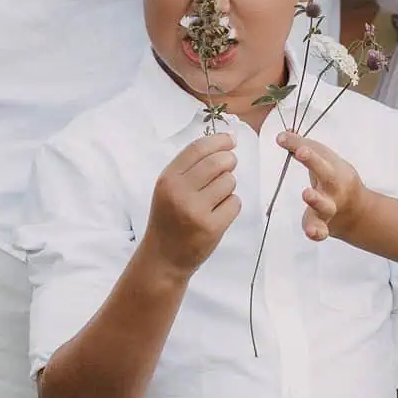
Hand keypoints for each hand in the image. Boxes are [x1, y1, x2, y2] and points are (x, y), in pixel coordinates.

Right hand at [144, 135, 240, 278]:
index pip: (198, 149)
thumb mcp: (168, 189)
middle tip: (229, 166)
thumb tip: (225, 144)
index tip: (230, 139)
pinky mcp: (211, 227)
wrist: (163, 258)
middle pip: (217, 162)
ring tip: (215, 198)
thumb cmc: (169, 219)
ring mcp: (196, 210)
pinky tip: (218, 213)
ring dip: (228, 186)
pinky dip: (231, 205)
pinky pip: (235, 203)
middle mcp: (180, 192)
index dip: (218, 140)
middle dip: (229, 160)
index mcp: (168, 179)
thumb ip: (190, 167)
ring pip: (229, 182)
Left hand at [278, 131, 366, 241]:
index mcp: (333, 169)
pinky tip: (311, 232)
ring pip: (324, 205)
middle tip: (300, 151)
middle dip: (313, 161)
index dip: (302, 145)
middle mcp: (333, 187)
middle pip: (326, 174)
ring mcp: (329, 207)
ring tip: (306, 193)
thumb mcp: (324, 160)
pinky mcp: (322, 225)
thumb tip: (282, 133)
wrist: (355, 209)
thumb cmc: (334, 178)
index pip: (317, 154)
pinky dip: (317, 232)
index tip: (283, 138)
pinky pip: (321, 230)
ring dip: (316, 199)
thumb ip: (302, 147)